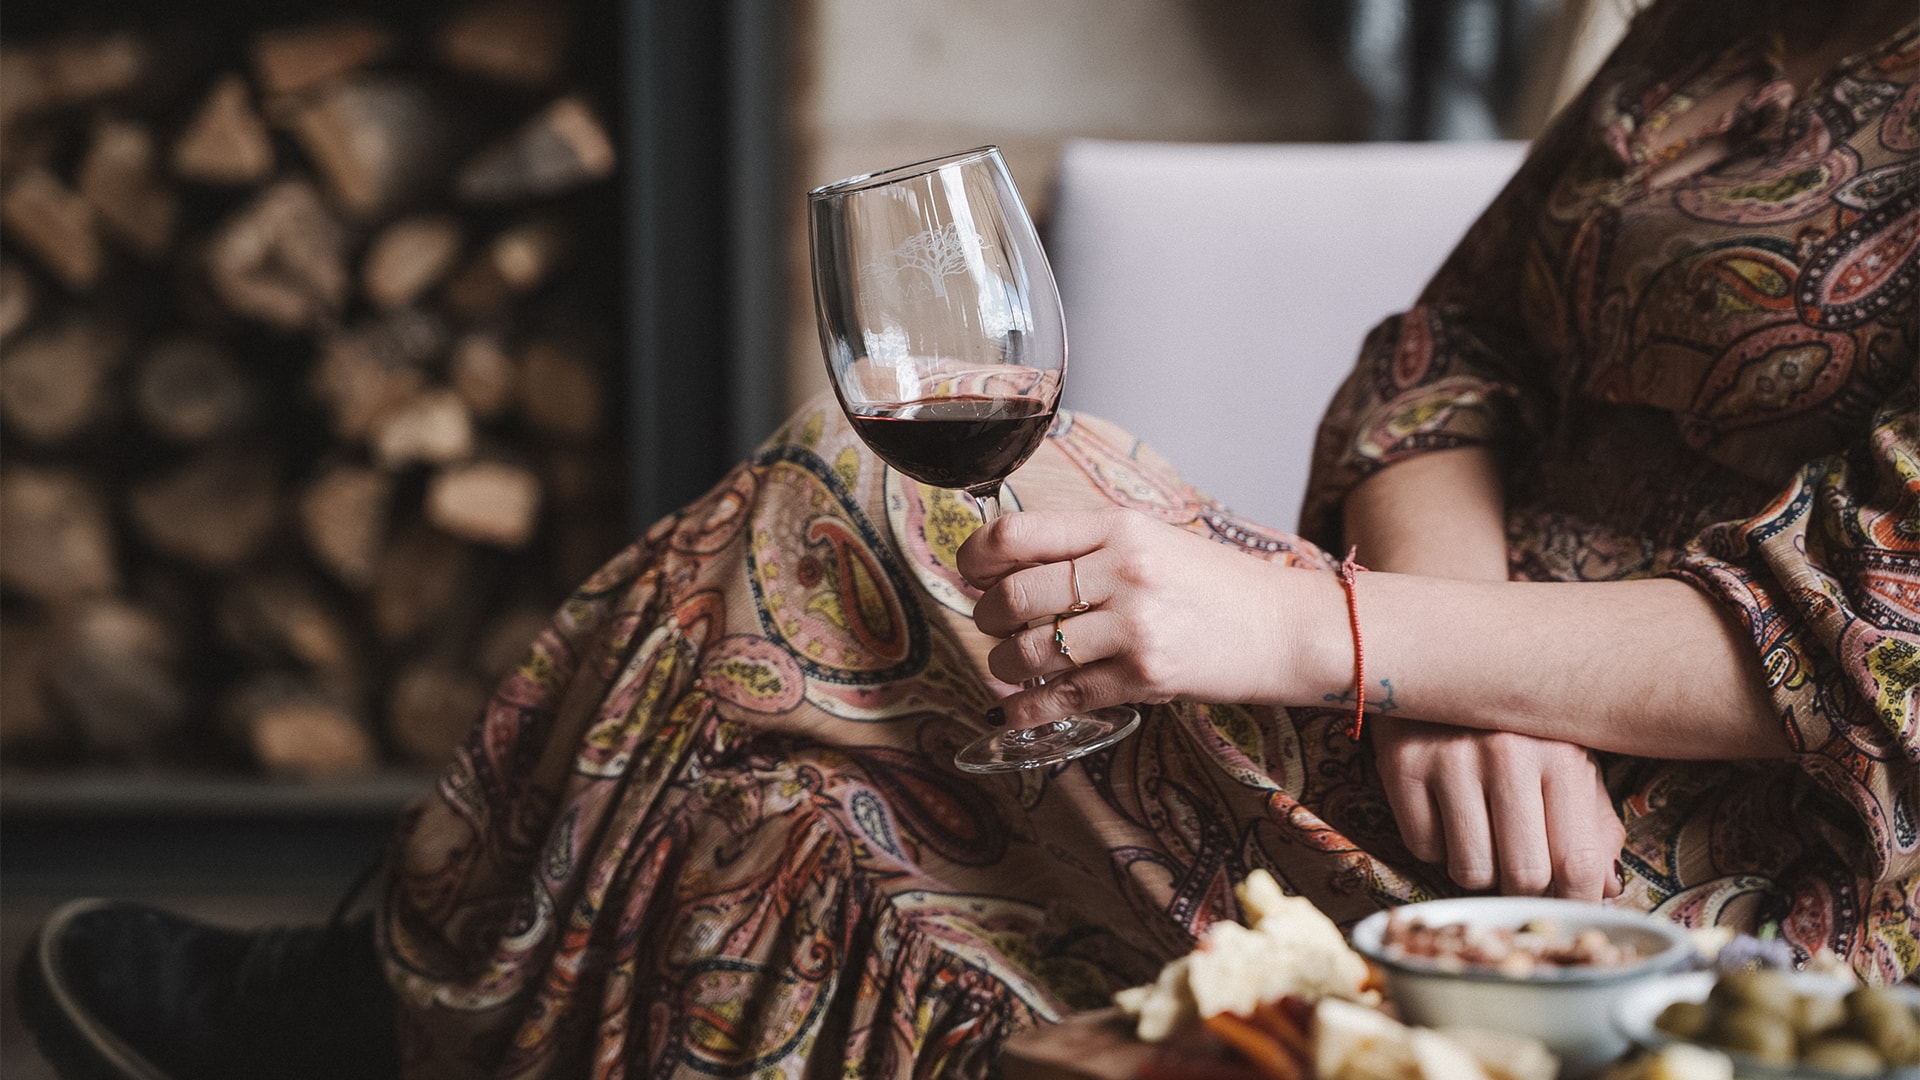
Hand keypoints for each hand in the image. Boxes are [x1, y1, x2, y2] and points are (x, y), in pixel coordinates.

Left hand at [957, 508, 1338, 727]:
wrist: (1286, 626)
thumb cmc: (1216, 585)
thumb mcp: (1153, 540)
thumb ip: (1088, 546)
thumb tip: (1011, 562)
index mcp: (1118, 527)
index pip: (1016, 534)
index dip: (975, 556)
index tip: (970, 571)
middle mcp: (1122, 571)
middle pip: (1013, 596)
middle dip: (986, 617)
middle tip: (992, 625)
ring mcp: (1134, 625)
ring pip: (1029, 650)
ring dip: (1002, 664)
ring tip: (1009, 666)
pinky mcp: (1145, 676)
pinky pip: (1063, 695)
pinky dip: (1027, 706)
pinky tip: (1018, 708)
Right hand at [1372, 716, 1624, 899]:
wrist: (1439, 652)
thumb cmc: (1517, 717)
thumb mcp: (1568, 754)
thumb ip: (1593, 821)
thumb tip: (1606, 888)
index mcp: (1563, 754)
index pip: (1577, 863)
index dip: (1574, 901)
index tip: (1566, 904)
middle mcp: (1507, 754)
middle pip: (1522, 877)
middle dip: (1522, 887)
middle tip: (1519, 868)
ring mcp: (1448, 758)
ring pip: (1469, 871)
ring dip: (1477, 866)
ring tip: (1481, 830)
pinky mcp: (1400, 763)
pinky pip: (1422, 847)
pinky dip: (1436, 842)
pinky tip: (1444, 807)